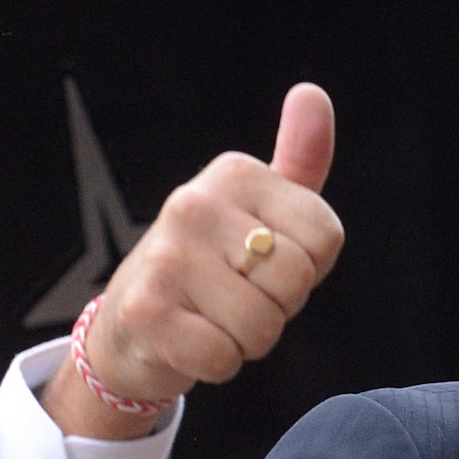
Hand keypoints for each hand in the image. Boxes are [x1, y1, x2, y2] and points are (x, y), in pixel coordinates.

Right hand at [41, 83, 344, 438]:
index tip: (266, 264)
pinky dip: (215, 365)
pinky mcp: (147, 309)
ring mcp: (166, 254)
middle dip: (278, 307)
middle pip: (295, 281)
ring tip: (213, 319)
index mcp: (235, 175)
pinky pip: (223, 357)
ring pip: (262, 325)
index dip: (307, 269)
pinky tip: (188, 341)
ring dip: (247, 340)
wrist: (132, 328)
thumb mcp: (263, 211)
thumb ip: (299, 163)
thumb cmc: (214, 270)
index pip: (326, 237)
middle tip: (237, 297)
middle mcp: (195, 203)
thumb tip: (312, 94)